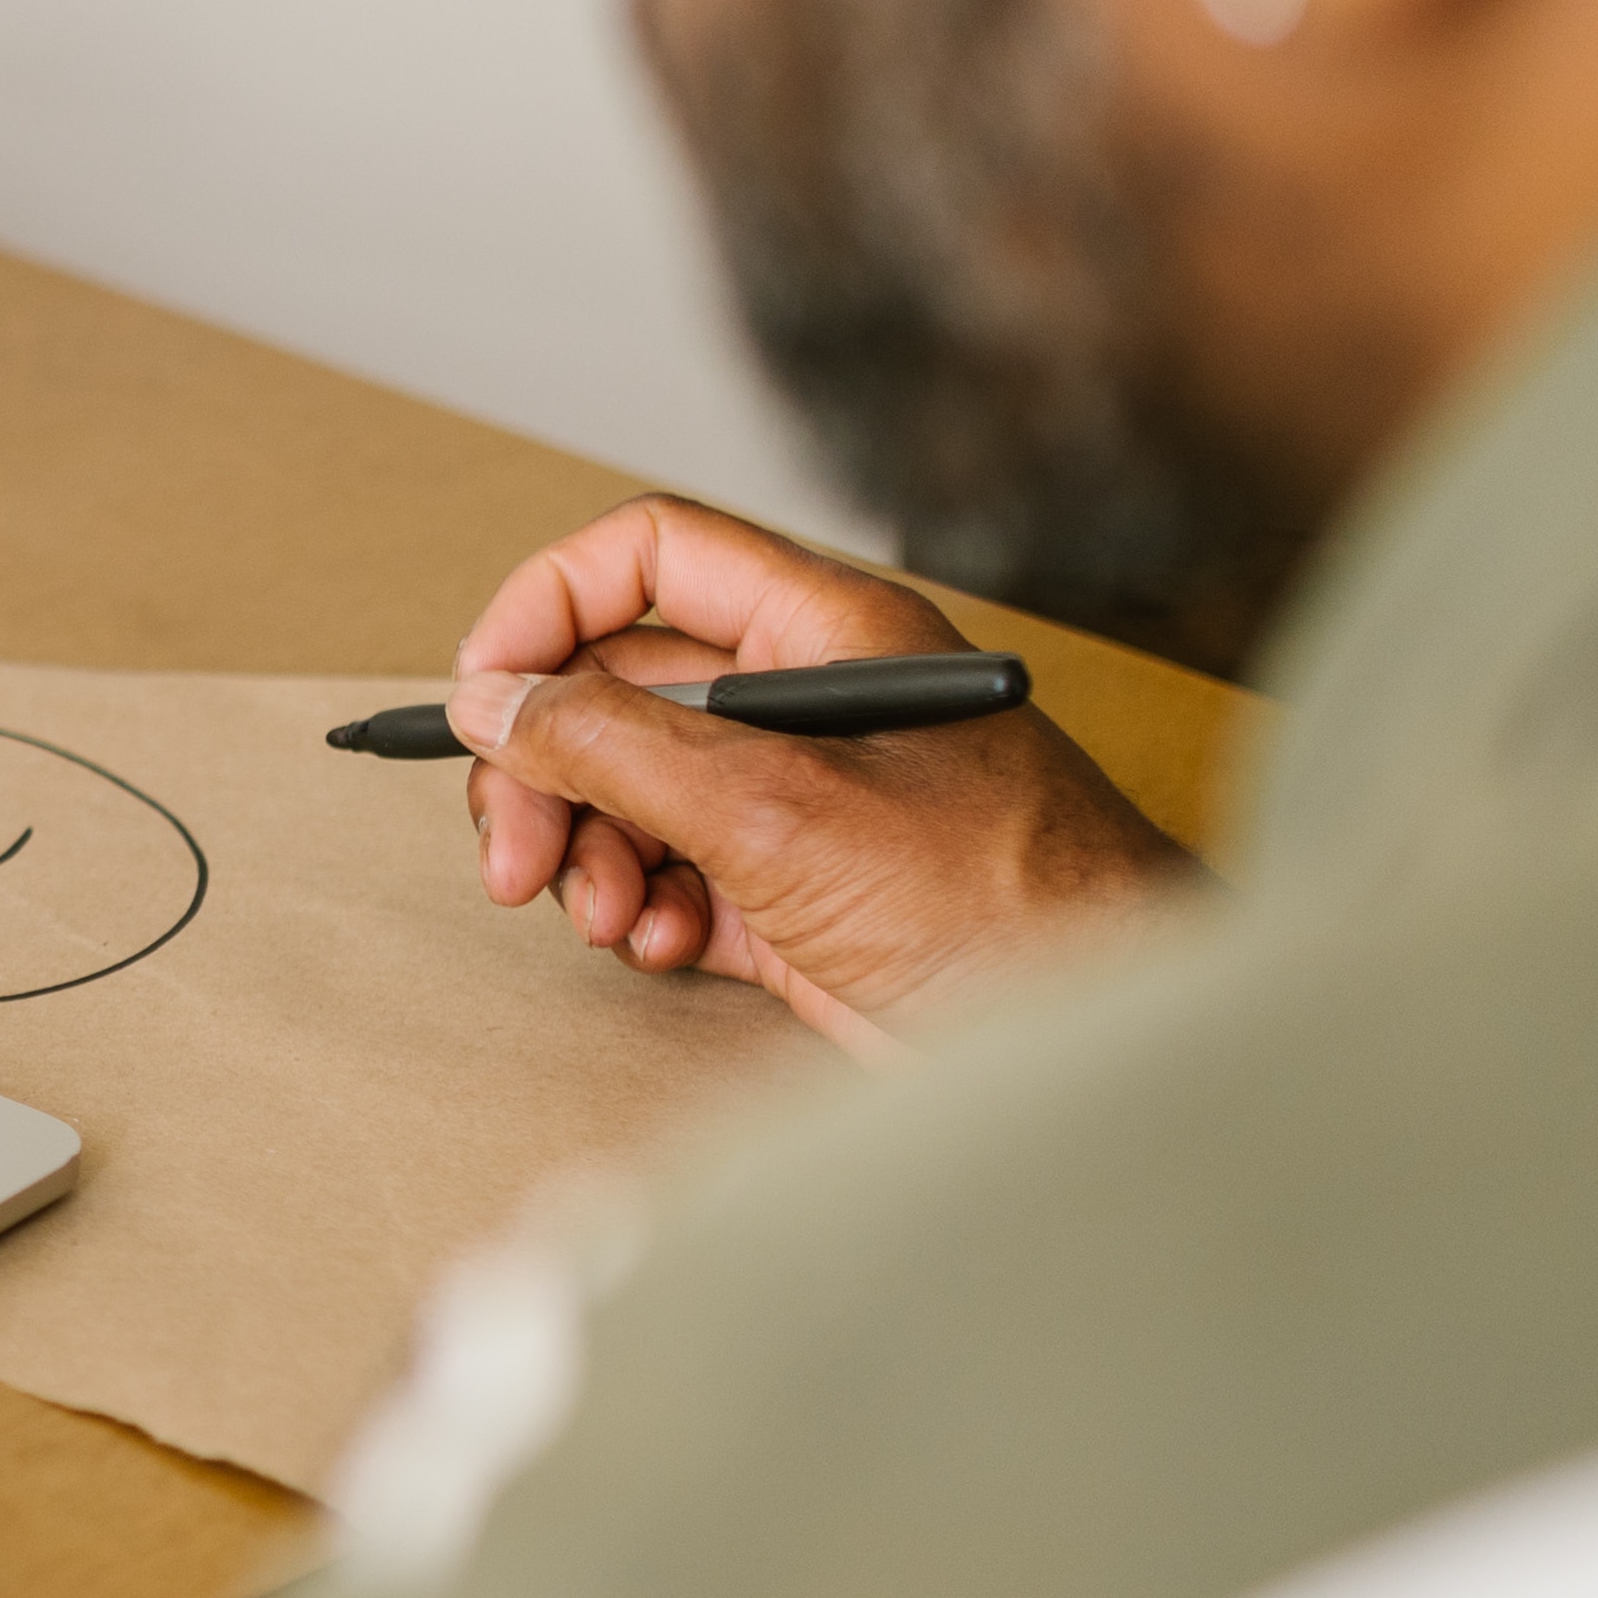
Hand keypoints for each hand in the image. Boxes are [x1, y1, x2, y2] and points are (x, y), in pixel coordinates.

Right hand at [448, 495, 1197, 1051]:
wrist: (1114, 1039)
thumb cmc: (1010, 906)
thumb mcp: (781, 811)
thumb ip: (621, 746)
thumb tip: (495, 699)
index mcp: (826, 631)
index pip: (652, 557)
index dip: (550, 608)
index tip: (483, 695)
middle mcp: (807, 702)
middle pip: (617, 689)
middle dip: (548, 769)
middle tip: (513, 858)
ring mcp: (801, 803)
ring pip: (631, 792)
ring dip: (588, 853)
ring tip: (604, 917)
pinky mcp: (797, 897)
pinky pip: (672, 878)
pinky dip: (642, 912)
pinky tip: (664, 948)